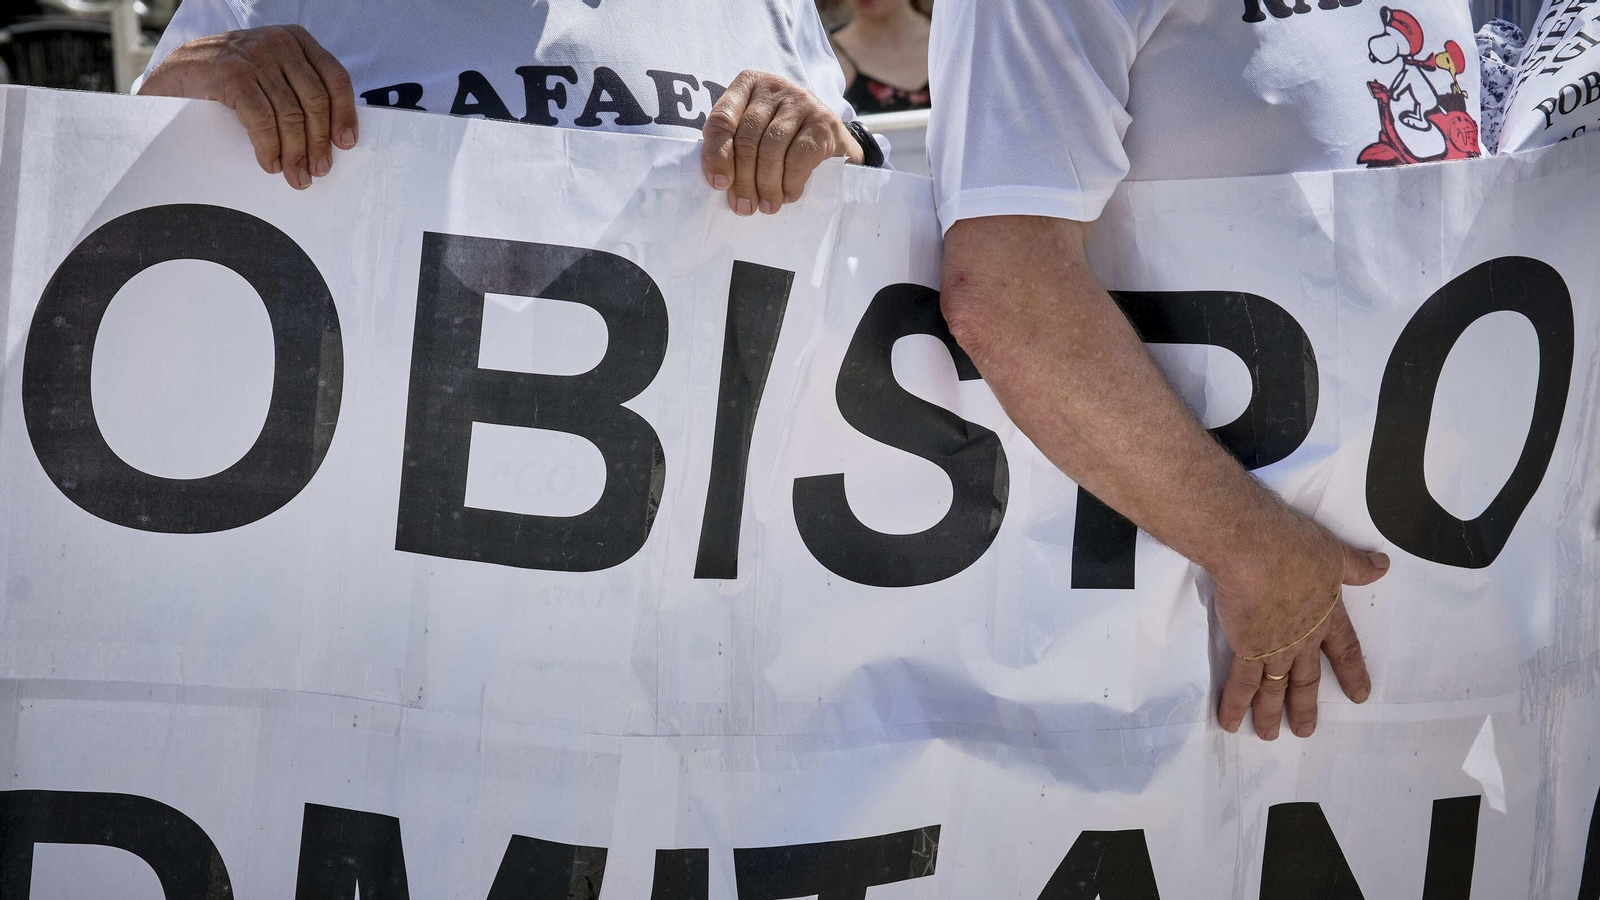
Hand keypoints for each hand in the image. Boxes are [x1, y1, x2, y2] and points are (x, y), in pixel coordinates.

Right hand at [138, 25, 357, 189]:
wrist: (172, 73)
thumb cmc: (227, 78)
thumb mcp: (270, 71)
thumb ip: (298, 88)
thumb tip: (333, 135)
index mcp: (295, 40)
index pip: (335, 78)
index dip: (345, 114)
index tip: (346, 144)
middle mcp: (278, 43)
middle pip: (316, 101)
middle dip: (319, 143)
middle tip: (319, 170)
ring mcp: (254, 56)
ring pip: (291, 115)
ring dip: (296, 153)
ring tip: (296, 176)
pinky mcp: (232, 75)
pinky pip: (263, 120)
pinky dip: (269, 147)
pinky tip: (270, 163)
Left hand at [701, 70, 864, 216]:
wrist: (834, 145)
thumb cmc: (785, 142)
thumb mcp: (755, 136)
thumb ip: (734, 147)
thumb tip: (719, 181)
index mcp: (748, 85)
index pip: (721, 118)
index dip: (716, 154)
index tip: (719, 184)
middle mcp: (774, 87)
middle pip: (747, 138)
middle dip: (743, 179)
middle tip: (744, 206)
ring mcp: (801, 101)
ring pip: (771, 150)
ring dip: (766, 185)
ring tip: (767, 205)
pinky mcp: (824, 122)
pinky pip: (798, 158)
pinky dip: (790, 183)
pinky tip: (788, 195)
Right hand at [1213, 512, 1389, 739]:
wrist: (1253, 550)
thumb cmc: (1293, 546)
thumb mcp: (1333, 553)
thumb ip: (1357, 566)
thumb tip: (1384, 566)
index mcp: (1326, 615)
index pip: (1345, 650)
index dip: (1352, 673)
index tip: (1360, 696)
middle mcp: (1302, 639)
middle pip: (1306, 679)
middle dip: (1306, 706)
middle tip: (1306, 730)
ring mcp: (1274, 647)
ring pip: (1274, 689)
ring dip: (1271, 714)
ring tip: (1269, 735)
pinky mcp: (1246, 648)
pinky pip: (1241, 683)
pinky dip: (1234, 704)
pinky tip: (1229, 722)